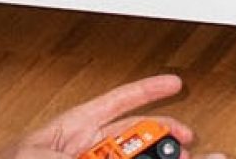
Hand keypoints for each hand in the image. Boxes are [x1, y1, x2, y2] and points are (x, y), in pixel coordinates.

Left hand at [4, 77, 204, 158]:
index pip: (121, 100)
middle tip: (183, 146)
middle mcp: (86, 147)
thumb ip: (92, 152)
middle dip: (162, 137)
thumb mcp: (52, 153)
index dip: (149, 89)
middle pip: (135, 136)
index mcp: (76, 125)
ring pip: (130, 157)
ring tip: (171, 158)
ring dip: (151, 157)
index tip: (174, 84)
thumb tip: (122, 153)